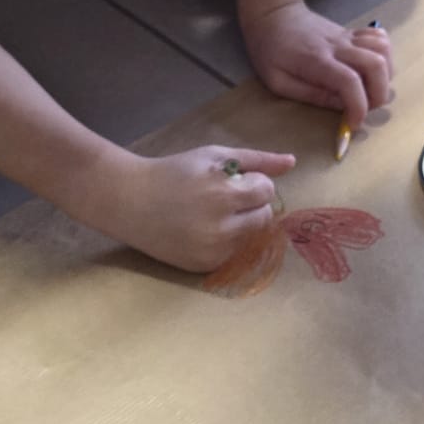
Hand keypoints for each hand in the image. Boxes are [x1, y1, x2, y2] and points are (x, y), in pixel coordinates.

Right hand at [78, 146, 295, 273]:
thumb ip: (256, 159)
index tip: (232, 181)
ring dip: (242, 224)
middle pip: (264, 218)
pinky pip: (234, 255)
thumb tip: (292, 162)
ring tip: (213, 213)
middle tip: (224, 198)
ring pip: (252, 238)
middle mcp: (220, 228)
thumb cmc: (174, 172)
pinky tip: (204, 230)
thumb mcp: (213, 156)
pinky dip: (227, 242)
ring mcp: (212, 252)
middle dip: (251, 205)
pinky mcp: (204, 268)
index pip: (266, 192)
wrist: (130, 201)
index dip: (253, 183)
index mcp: (223, 195)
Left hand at [242, 1, 392, 129]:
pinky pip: (380, 38)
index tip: (353, 124)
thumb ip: (311, 95)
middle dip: (379, 94)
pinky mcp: (352, 33)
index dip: (358, 107)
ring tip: (369, 90)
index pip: (350, 81)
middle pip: (376, 65)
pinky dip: (384, 56)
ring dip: (385, 75)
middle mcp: (338, 46)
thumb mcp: (279, 82)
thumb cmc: (270, 51)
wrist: (272, 15)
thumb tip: (341, 107)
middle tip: (364, 108)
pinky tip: (371, 69)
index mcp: (317, 61)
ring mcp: (348, 37)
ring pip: (383, 50)